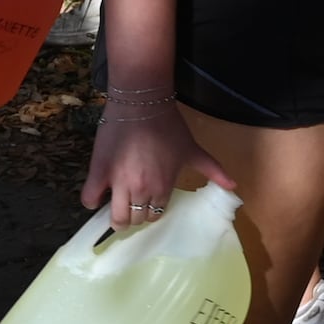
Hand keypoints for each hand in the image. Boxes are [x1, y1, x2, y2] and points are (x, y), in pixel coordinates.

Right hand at [81, 89, 222, 230]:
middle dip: (135, 215)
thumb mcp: (192, 150)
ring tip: (117, 206)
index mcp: (162, 187)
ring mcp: (118, 182)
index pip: (154, 216)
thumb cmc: (168, 127)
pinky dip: (93, 202)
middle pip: (135, 220)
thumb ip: (213, 170)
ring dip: (117, 216)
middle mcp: (141, 190)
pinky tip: (98, 196)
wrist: (141, 103)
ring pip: (116, 217)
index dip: (151, 211)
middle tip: (133, 204)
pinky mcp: (99, 171)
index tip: (148, 204)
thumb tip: (234, 186)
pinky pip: (89, 198)